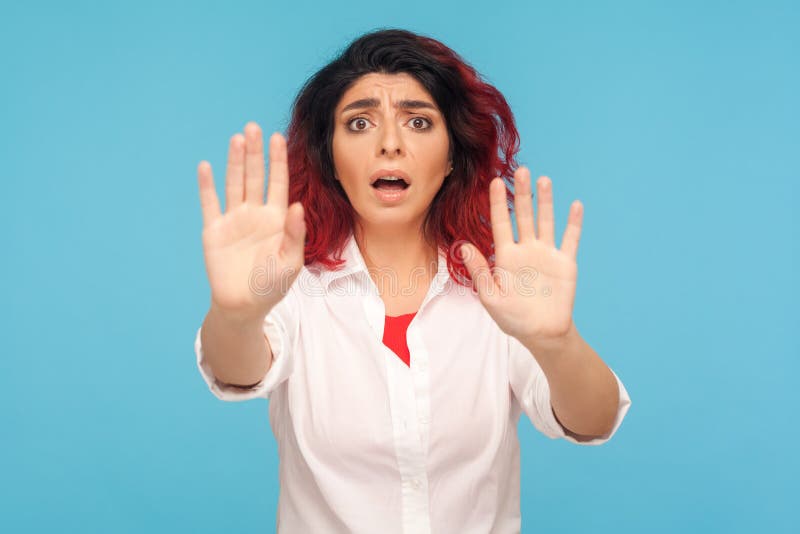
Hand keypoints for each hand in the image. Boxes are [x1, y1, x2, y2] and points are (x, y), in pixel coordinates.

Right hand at [197, 122, 304, 321]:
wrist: (243, 306)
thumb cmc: (272, 286)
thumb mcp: (290, 263)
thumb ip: (295, 234)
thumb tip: (297, 206)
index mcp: (277, 219)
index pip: (278, 183)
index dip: (278, 160)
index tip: (278, 138)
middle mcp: (255, 213)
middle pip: (254, 176)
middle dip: (255, 152)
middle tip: (254, 127)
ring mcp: (234, 220)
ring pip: (234, 183)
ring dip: (234, 161)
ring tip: (237, 138)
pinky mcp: (214, 230)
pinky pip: (210, 203)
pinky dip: (207, 185)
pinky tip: (206, 166)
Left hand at [460, 167, 582, 344]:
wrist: (542, 333)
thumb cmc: (513, 318)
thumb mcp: (490, 297)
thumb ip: (480, 271)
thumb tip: (463, 246)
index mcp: (506, 256)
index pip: (500, 224)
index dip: (497, 203)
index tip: (494, 182)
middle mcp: (526, 250)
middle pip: (523, 216)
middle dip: (522, 194)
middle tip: (521, 170)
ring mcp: (547, 254)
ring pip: (545, 221)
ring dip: (545, 201)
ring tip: (543, 180)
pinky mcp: (565, 263)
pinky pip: (570, 239)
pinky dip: (573, 223)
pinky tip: (575, 205)